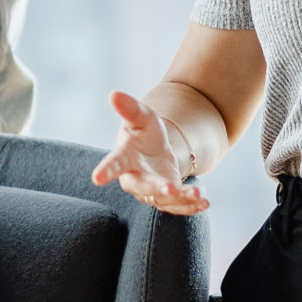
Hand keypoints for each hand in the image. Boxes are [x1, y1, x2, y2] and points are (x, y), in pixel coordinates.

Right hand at [91, 92, 207, 215]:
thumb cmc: (143, 133)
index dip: (105, 170)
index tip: (97, 178)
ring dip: (180, 199)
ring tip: (197, 195)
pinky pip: (177, 207)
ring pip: (163, 200)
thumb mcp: (141, 118)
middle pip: (143, 187)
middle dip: (155, 189)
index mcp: (124, 159)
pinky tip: (204, 204)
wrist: (155, 151)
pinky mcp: (166, 200)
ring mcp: (151, 192)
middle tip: (168, 189)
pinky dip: (191, 207)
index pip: (113, 164)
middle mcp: (135, 179)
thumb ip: (130, 109)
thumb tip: (114, 94)